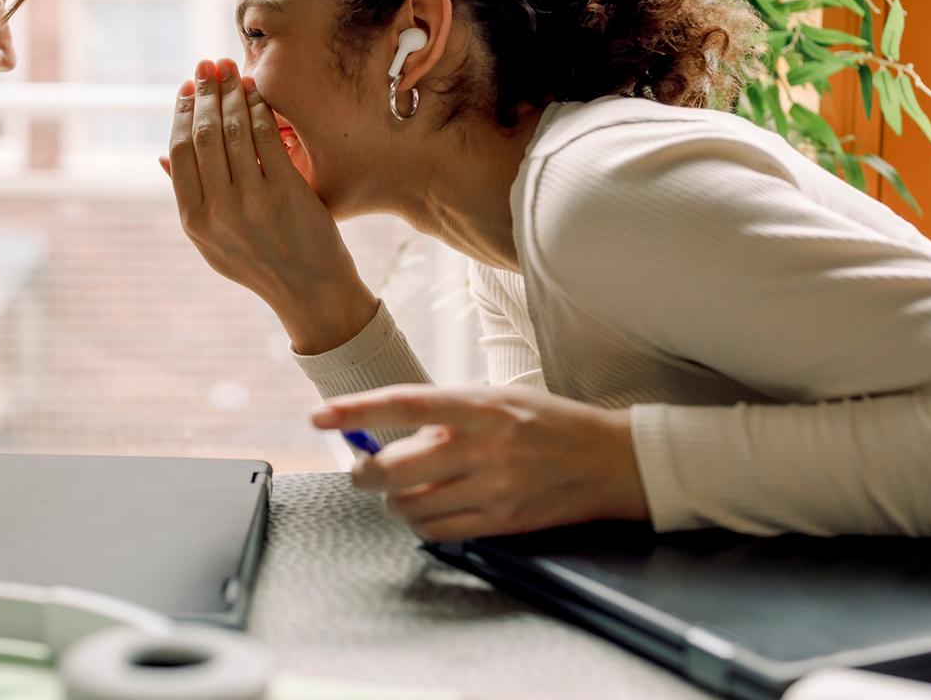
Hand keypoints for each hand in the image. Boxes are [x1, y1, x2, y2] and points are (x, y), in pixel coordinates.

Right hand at [162, 58, 376, 352]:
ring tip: (232, 71)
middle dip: (204, 93)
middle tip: (207, 66)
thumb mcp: (213, 242)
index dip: (181, 114)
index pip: (179, 152)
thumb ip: (190, 199)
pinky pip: (266, 137)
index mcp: (194, 221)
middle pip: (202, 135)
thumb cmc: (260, 261)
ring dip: (231, 93)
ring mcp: (252, 202)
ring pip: (233, 130)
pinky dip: (260, 109)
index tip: (186, 89)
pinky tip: (258, 93)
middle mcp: (218, 211)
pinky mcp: (285, 193)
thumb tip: (161, 157)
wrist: (310, 290)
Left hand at [311, 385, 650, 540]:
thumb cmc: (551, 423)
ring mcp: (493, 489)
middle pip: (395, 468)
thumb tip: (391, 429)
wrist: (611, 462)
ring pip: (410, 505)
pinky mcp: (500, 523)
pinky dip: (419, 522)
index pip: (404, 403)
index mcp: (482, 407)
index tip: (319, 416)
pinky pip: (437, 531)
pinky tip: (426, 508)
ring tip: (401, 488)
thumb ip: (449, 411)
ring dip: (392, 500)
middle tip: (361, 468)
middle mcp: (484, 448)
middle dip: (364, 472)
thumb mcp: (501, 398)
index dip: (356, 411)